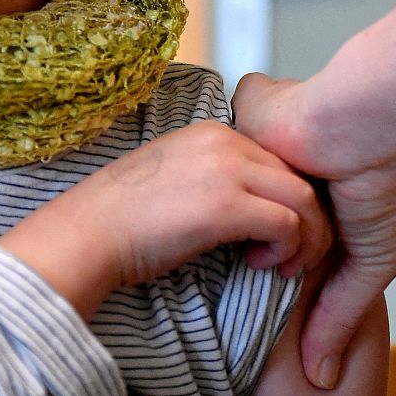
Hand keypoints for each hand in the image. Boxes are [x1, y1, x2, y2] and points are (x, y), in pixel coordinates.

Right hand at [0, 121, 330, 317]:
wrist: (85, 236)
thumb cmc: (121, 221)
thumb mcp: (173, 177)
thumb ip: (214, 176)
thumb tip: (253, 203)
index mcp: (211, 131)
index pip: (278, 157)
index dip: (289, 196)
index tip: (280, 230)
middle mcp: (223, 140)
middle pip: (298, 173)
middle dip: (310, 217)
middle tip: (297, 253)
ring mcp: (226, 169)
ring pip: (303, 197)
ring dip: (306, 237)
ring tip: (285, 264)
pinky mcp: (226, 205)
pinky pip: (289, 224)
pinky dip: (288, 249)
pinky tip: (262, 264)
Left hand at [233, 72, 395, 388]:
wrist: (379, 119)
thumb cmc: (393, 178)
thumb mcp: (370, 261)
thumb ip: (337, 312)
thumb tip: (321, 376)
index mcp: (319, 193)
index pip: (276, 230)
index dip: (269, 259)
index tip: (266, 279)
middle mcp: (292, 164)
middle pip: (247, 206)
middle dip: (249, 235)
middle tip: (254, 258)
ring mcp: (270, 138)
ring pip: (230, 176)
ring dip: (241, 200)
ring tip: (250, 223)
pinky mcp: (250, 111)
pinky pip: (222, 137)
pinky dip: (230, 154)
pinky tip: (238, 167)